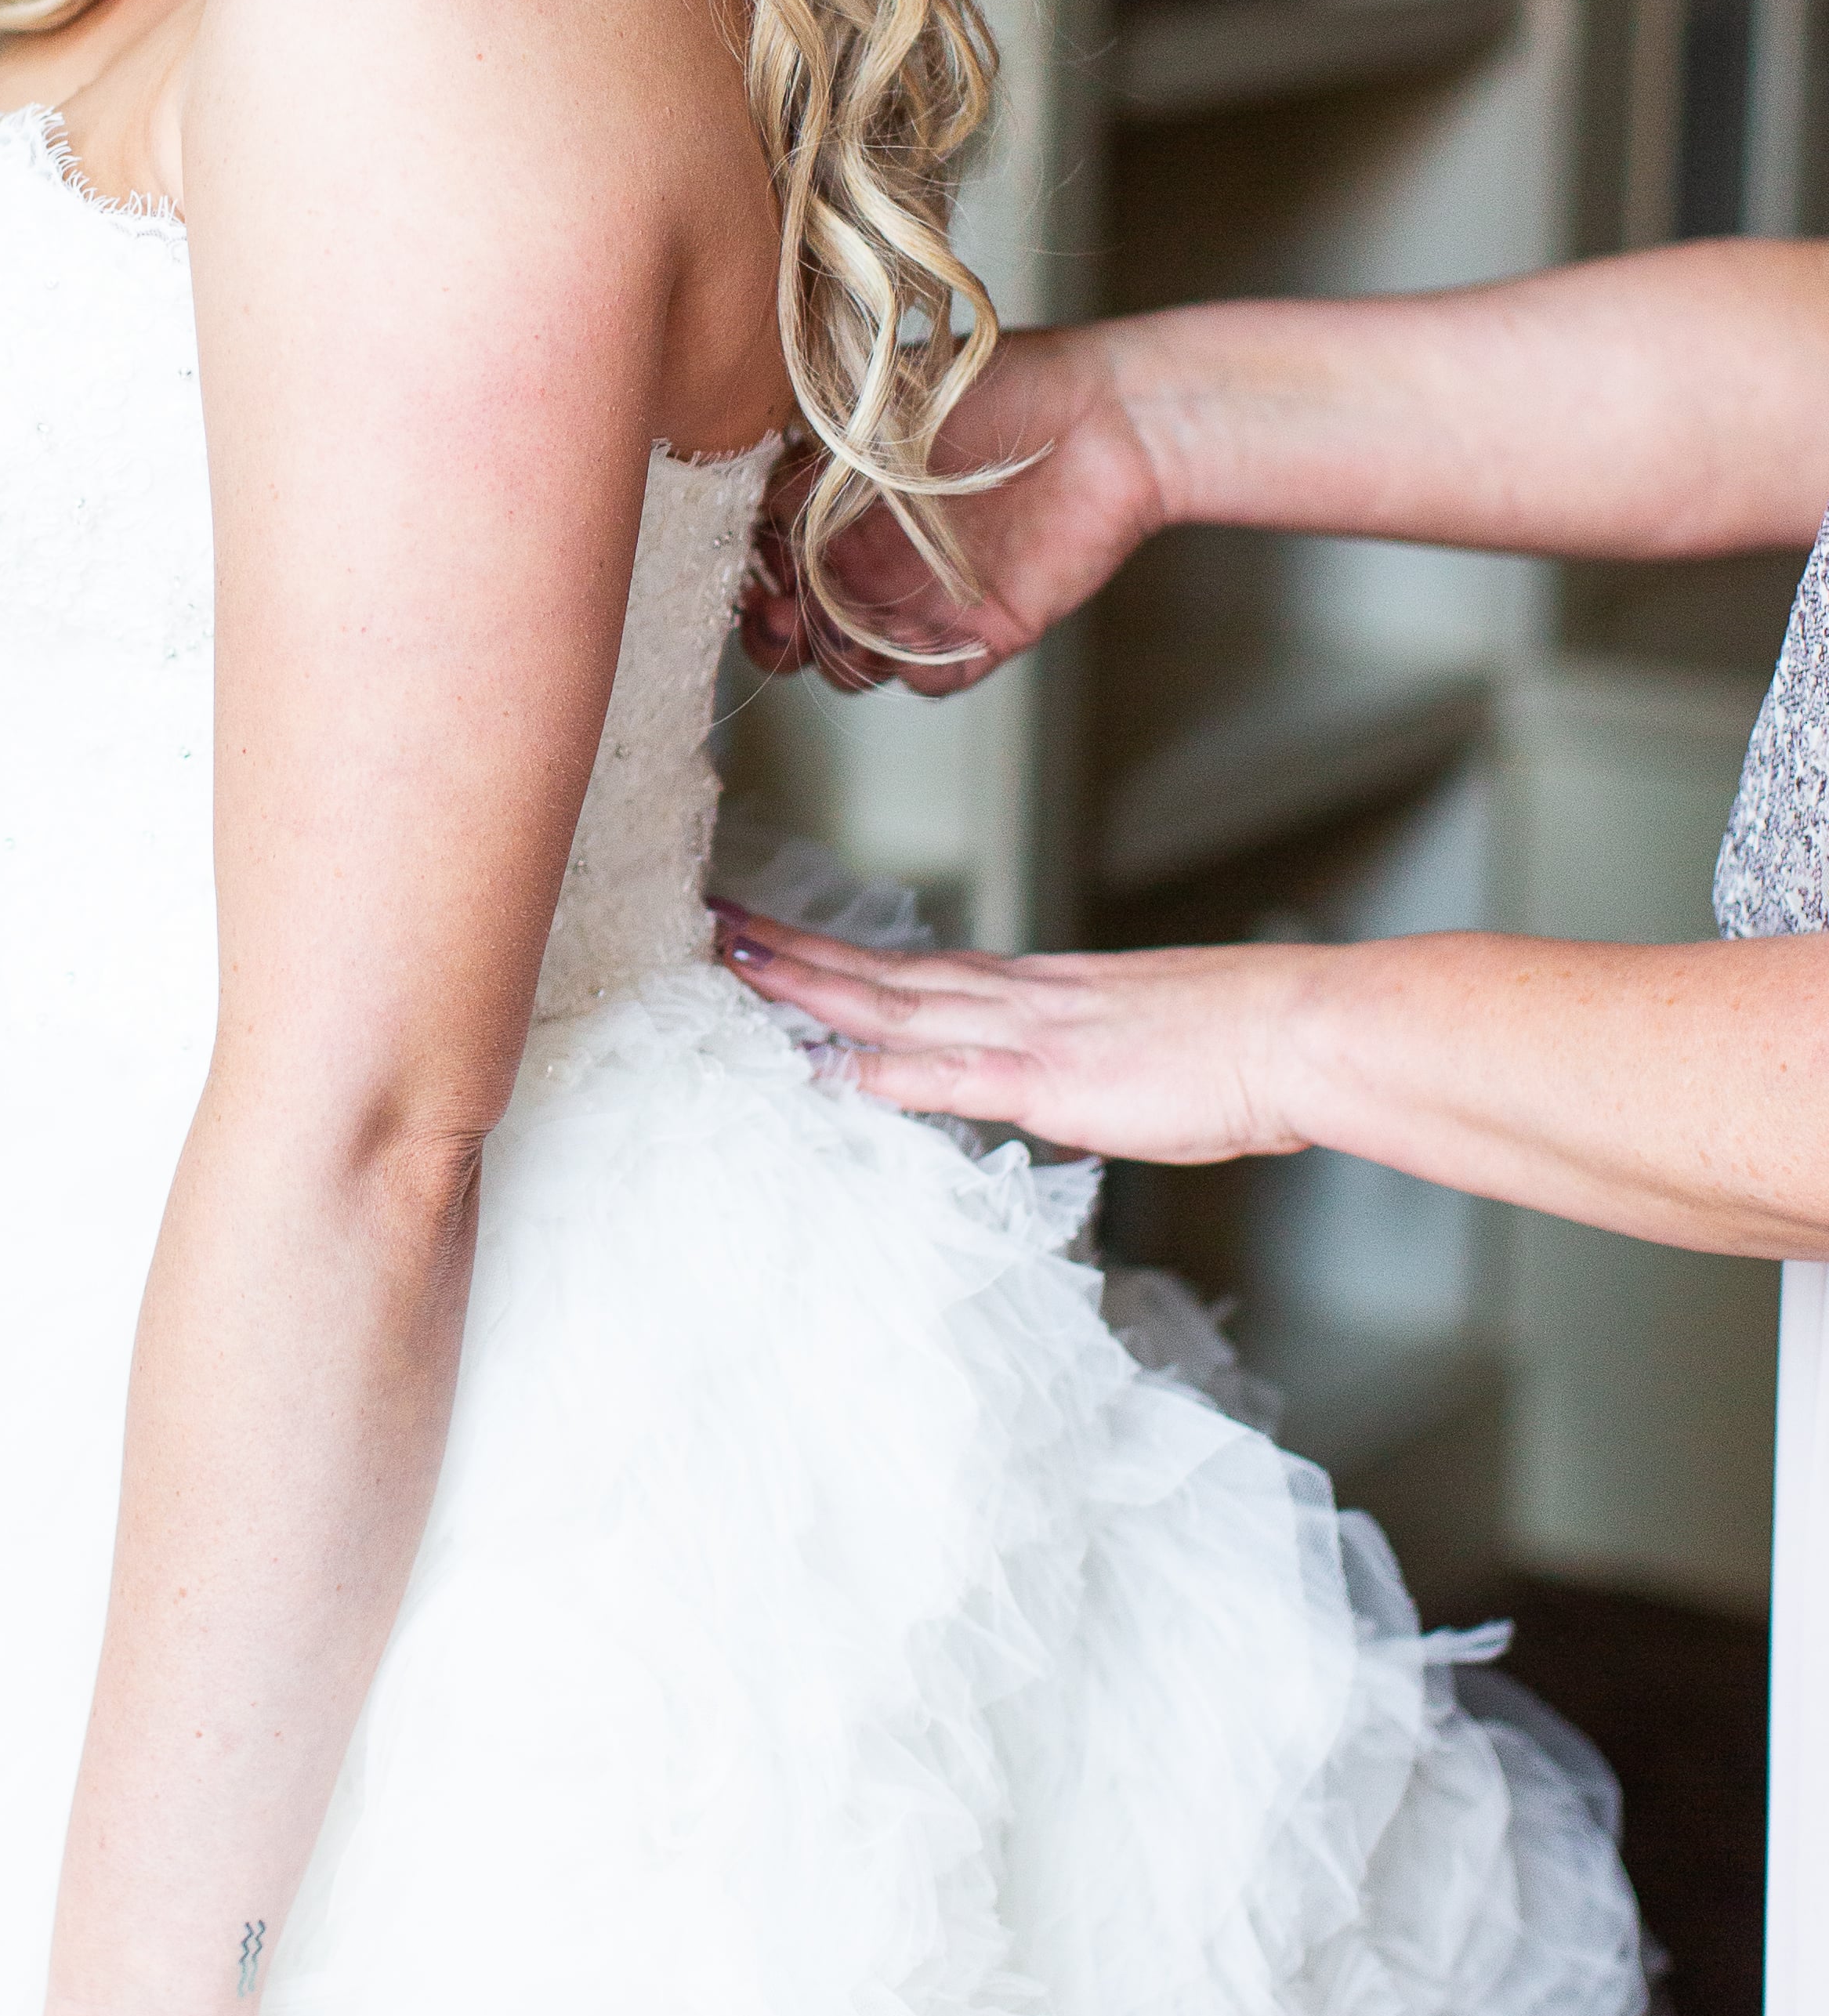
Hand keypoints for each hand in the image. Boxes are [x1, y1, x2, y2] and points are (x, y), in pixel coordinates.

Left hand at [713, 906, 1318, 1162]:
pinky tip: (819, 1063)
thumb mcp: (1141, 1053)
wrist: (1298, 1030)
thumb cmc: (1242, 1048)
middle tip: (717, 926)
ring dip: (810, 987)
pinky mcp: (1047, 1079)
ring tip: (736, 961)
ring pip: (893, 1005)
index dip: (843, 959)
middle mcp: (1017, 999)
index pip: (918, 972)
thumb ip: (1082, 1068)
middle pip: (884, 974)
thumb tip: (1058, 1089)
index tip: (783, 941)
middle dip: (796, 955)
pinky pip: (942, 1074)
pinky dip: (875, 1068)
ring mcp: (1026, 1033)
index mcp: (1038, 993)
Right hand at [738, 327, 1168, 695]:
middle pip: (796, 627)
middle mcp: (871, 556)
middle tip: (779, 615)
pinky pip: (930, 682)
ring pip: (852, 665)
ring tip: (846, 633)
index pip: (764, 553)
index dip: (745, 570)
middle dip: (775, 634)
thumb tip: (759, 506)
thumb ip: (821, 458)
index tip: (742, 566)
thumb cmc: (999, 383)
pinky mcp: (983, 632)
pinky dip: (916, 674)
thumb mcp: (887, 405)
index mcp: (836, 500)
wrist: (1108, 415)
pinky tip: (919, 642)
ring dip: (838, 660)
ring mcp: (923, 597)